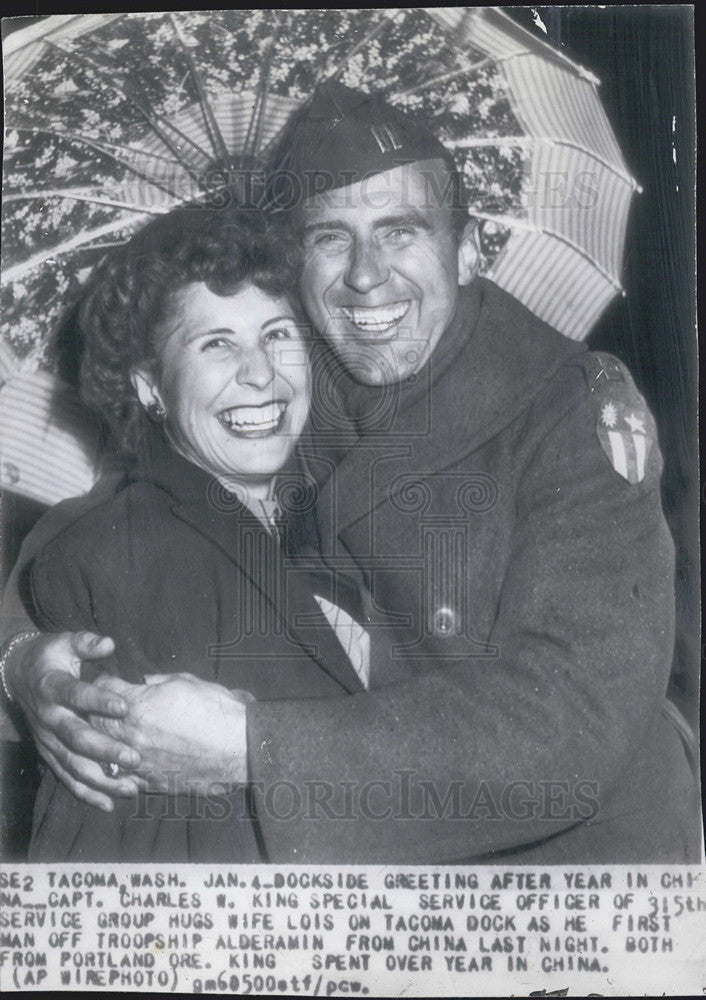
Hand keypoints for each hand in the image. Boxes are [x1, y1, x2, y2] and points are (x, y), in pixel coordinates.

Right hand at [5, 631, 140, 810]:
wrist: (18, 674)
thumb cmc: (52, 656)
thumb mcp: (65, 642)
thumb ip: (86, 643)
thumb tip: (108, 643)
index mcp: (52, 687)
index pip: (75, 695)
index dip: (98, 701)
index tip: (124, 708)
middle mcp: (49, 717)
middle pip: (76, 737)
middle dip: (105, 749)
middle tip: (134, 757)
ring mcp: (47, 740)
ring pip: (72, 763)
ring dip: (101, 778)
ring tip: (130, 787)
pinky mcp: (48, 754)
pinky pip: (66, 777)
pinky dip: (86, 792)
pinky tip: (109, 804)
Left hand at [91, 673, 249, 794]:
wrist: (239, 747)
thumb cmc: (215, 710)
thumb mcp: (185, 681)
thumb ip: (156, 681)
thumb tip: (142, 681)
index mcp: (137, 706)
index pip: (101, 690)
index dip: (103, 682)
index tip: (107, 682)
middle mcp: (131, 735)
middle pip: (93, 721)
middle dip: (94, 711)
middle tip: (100, 706)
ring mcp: (137, 762)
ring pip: (100, 752)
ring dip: (101, 741)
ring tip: (107, 734)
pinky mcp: (148, 782)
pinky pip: (119, 777)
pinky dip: (115, 768)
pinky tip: (120, 761)